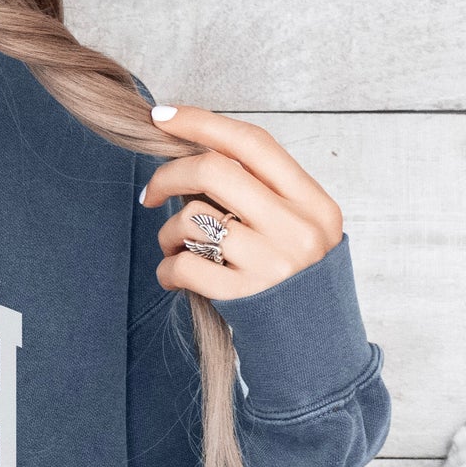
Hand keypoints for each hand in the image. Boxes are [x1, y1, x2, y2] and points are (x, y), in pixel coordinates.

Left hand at [136, 104, 343, 300]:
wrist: (314, 349)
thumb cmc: (295, 282)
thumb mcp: (299, 229)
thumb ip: (261, 195)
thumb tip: (194, 158)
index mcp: (312, 202)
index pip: (252, 143)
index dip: (203, 123)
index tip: (163, 116)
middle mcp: (296, 227)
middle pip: (215, 171)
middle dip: (170, 175)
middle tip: (151, 193)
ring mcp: (271, 263)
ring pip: (192, 220)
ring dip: (168, 231)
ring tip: (174, 246)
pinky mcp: (244, 297)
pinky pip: (183, 265)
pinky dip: (167, 268)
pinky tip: (174, 275)